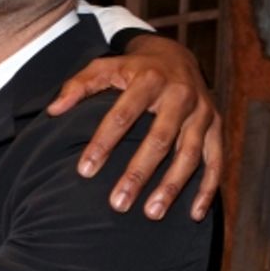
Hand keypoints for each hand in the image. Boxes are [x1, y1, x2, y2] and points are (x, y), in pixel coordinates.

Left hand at [48, 33, 221, 220]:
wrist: (178, 56)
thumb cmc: (133, 69)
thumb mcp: (105, 67)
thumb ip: (79, 86)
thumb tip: (53, 111)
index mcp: (149, 79)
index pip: (123, 114)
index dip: (103, 143)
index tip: (85, 171)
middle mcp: (180, 94)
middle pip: (159, 139)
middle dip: (138, 173)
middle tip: (117, 204)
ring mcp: (202, 112)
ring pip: (189, 154)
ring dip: (172, 186)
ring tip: (151, 214)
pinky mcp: (217, 126)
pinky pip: (216, 161)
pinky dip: (208, 188)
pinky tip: (194, 214)